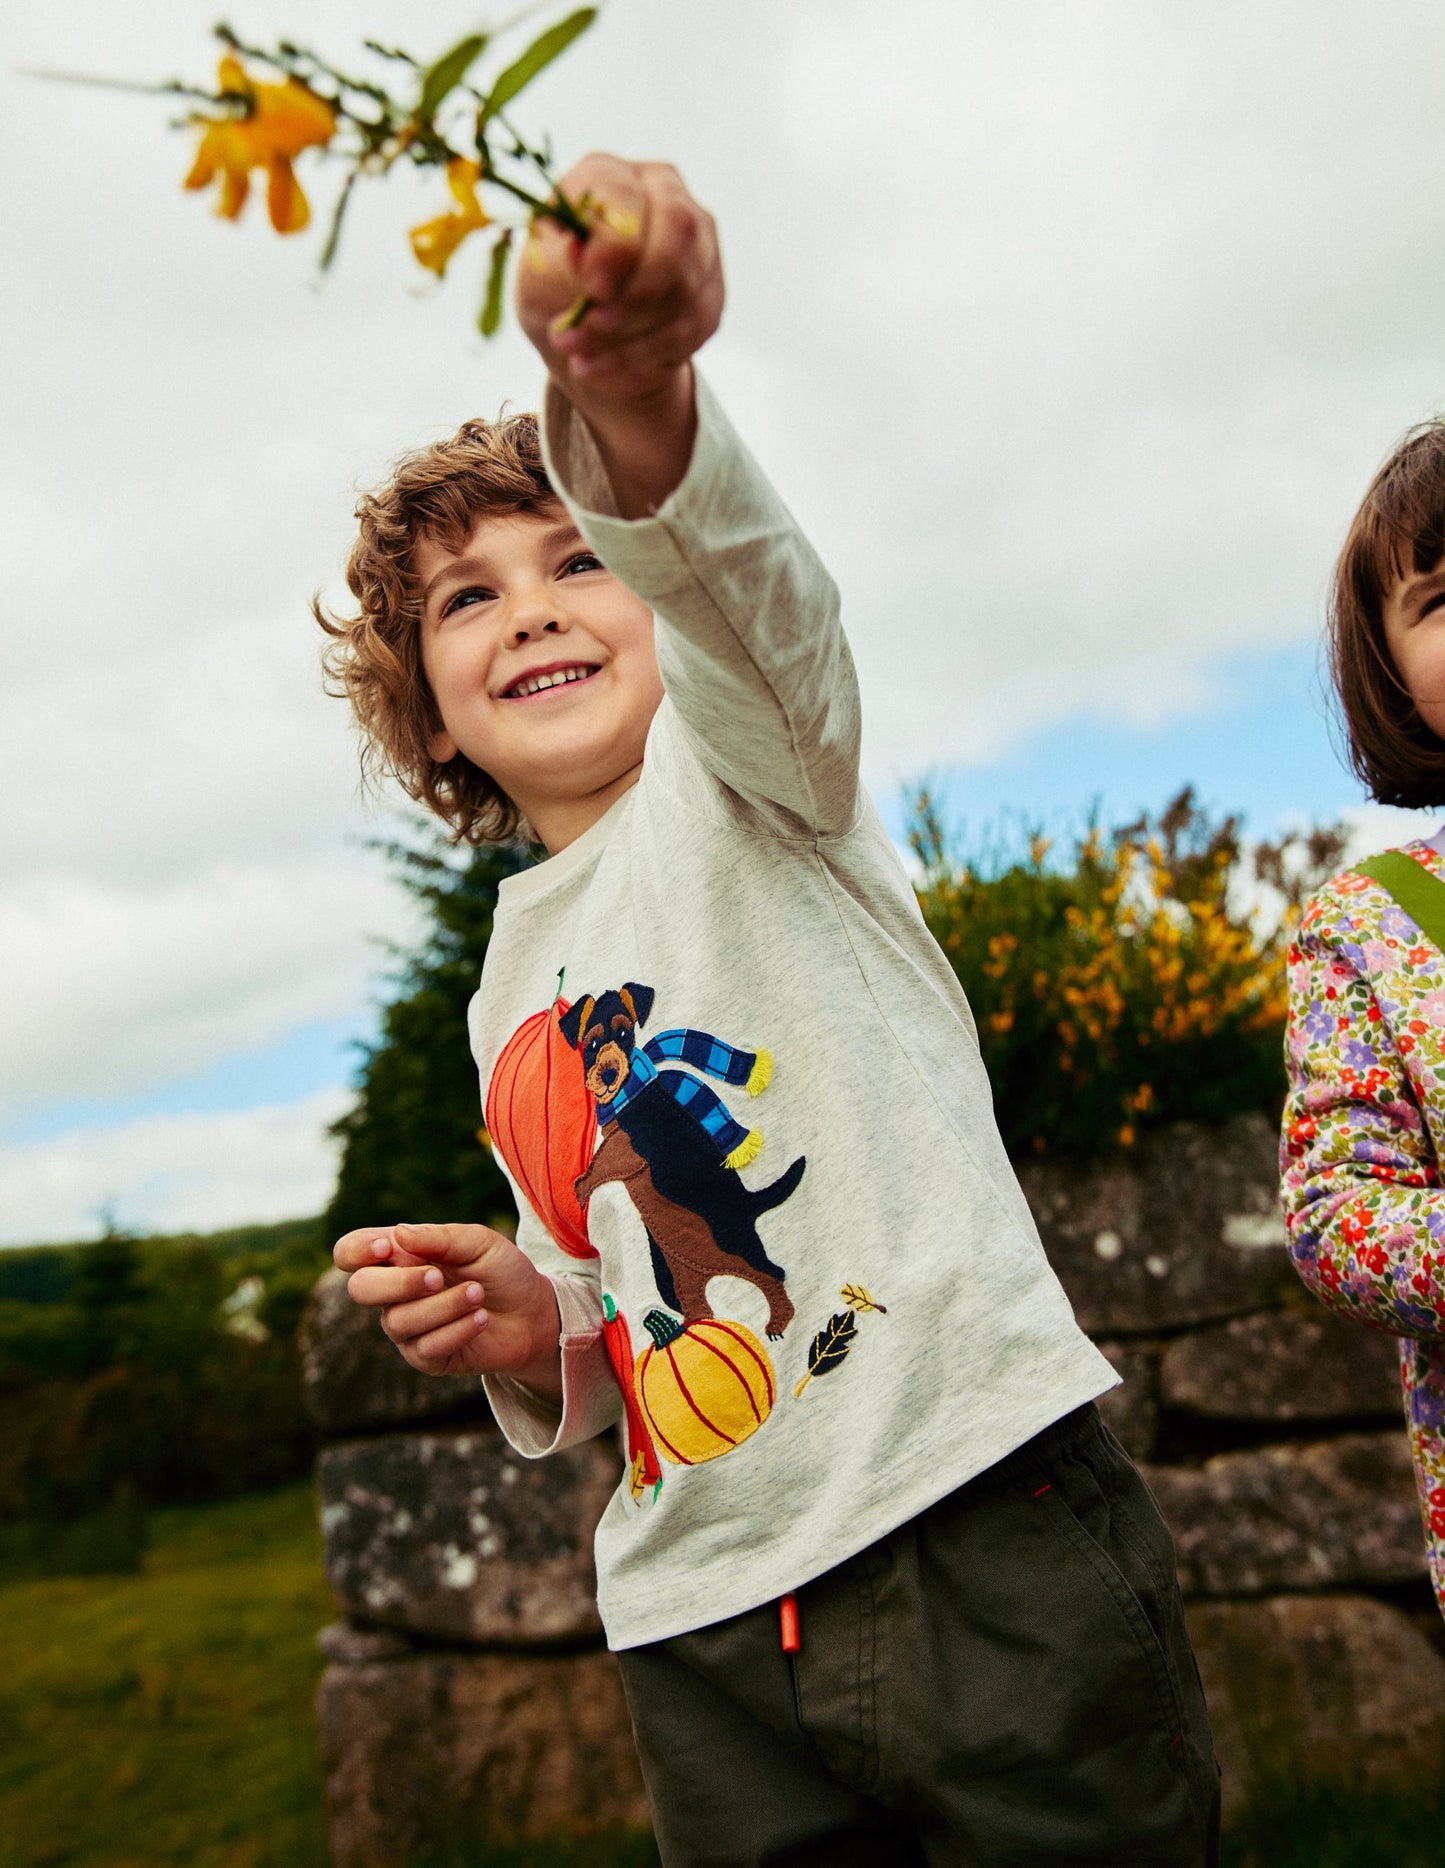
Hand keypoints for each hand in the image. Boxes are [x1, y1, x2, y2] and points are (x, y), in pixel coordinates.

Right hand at [333, 1221, 561, 1396]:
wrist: (533, 1312)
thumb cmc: (500, 1271)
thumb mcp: (478, 1242)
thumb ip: (439, 1238)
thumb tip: (397, 1234)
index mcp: (399, 1255)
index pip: (350, 1252)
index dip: (357, 1250)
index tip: (387, 1248)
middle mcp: (394, 1292)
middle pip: (360, 1289)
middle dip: (399, 1282)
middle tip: (437, 1276)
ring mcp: (406, 1327)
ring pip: (398, 1321)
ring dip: (444, 1305)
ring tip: (478, 1295)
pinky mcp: (424, 1357)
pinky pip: (425, 1348)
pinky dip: (457, 1329)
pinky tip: (480, 1319)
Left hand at [516, 153, 722, 514]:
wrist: (584, 329)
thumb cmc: (554, 284)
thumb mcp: (538, 269)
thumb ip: (557, 257)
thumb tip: (577, 248)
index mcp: (611, 175)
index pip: (627, 198)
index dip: (616, 248)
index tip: (593, 292)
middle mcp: (664, 193)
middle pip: (677, 232)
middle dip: (636, 293)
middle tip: (592, 330)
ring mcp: (697, 241)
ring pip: (686, 289)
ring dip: (634, 335)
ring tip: (583, 360)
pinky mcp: (710, 290)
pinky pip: (693, 328)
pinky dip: (647, 356)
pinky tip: (608, 368)